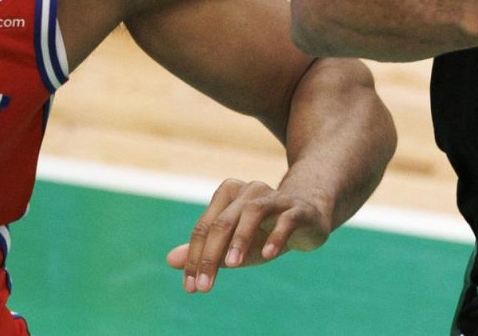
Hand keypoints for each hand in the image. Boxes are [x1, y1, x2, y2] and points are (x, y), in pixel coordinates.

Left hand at [165, 178, 329, 292]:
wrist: (307, 218)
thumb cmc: (264, 231)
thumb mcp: (232, 244)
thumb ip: (205, 251)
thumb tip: (170, 261)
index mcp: (228, 195)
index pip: (204, 227)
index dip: (195, 257)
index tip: (191, 287)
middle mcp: (249, 191)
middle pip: (223, 221)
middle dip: (210, 255)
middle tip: (204, 286)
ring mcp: (275, 197)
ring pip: (252, 212)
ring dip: (240, 239)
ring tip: (231, 265)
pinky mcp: (298, 209)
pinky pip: (285, 219)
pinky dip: (276, 235)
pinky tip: (268, 254)